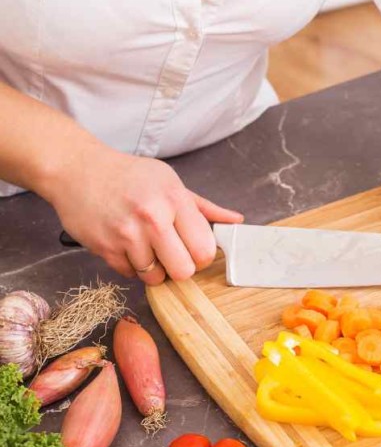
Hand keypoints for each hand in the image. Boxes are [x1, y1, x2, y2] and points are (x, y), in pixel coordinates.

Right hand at [46, 145, 242, 284]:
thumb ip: (204, 208)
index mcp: (174, 199)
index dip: (202, 256)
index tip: (194, 250)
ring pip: (155, 277)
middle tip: (172, 255)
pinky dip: (131, 266)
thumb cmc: (129, 176)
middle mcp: (152, 217)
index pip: (205, 249)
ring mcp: (127, 234)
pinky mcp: (105, 248)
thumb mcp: (171, 182)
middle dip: (181, 268)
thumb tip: (236, 221)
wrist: (77, 169)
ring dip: (154, 268)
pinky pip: (130, 275)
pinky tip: (126, 245)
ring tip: (145, 245)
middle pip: (184, 271)